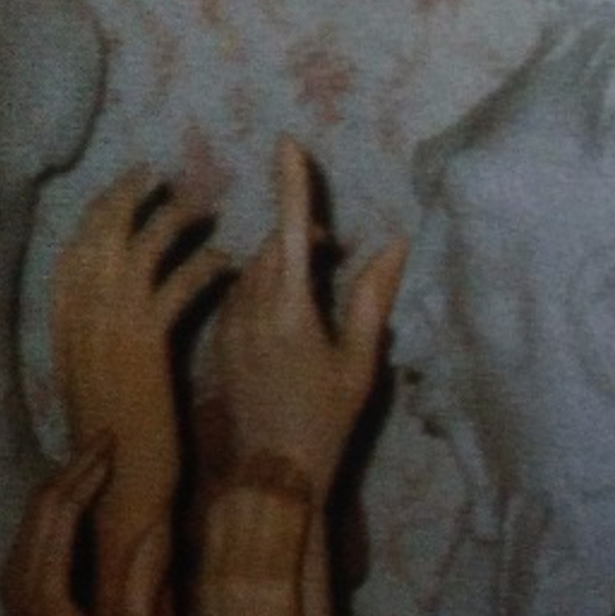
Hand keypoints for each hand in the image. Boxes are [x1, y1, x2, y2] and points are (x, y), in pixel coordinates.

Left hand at [1, 438, 169, 615]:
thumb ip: (143, 579)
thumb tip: (158, 525)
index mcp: (45, 593)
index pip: (59, 514)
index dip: (84, 474)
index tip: (111, 444)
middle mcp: (19, 586)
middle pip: (37, 509)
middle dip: (71, 469)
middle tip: (104, 439)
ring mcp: (13, 593)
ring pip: (28, 520)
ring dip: (59, 486)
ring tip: (93, 460)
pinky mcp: (18, 598)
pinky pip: (28, 537)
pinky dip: (51, 509)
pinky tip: (75, 500)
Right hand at [52, 168, 229, 517]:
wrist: (124, 488)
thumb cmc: (122, 438)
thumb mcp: (103, 376)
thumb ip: (107, 334)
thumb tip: (127, 300)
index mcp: (65, 328)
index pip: (73, 251)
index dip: (98, 214)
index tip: (125, 188)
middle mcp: (79, 324)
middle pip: (96, 238)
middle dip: (126, 200)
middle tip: (157, 174)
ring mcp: (108, 335)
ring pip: (135, 254)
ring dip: (170, 223)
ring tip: (201, 208)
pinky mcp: (144, 351)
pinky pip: (174, 289)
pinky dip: (200, 268)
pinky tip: (225, 260)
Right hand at [192, 466, 314, 615]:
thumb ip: (227, 595)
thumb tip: (232, 571)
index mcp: (205, 588)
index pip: (208, 527)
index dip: (224, 493)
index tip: (238, 467)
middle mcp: (219, 581)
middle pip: (229, 515)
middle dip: (248, 479)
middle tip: (265, 452)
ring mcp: (244, 587)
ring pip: (255, 519)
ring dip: (273, 485)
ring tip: (285, 460)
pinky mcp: (273, 597)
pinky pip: (283, 540)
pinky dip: (292, 508)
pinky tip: (302, 487)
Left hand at [211, 138, 407, 493]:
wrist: (272, 473)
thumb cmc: (326, 419)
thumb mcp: (360, 360)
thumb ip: (372, 298)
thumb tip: (394, 243)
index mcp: (291, 308)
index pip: (292, 230)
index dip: (291, 184)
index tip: (287, 142)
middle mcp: (251, 308)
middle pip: (275, 246)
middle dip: (304, 234)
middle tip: (338, 253)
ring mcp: (230, 325)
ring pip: (255, 269)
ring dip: (285, 262)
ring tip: (317, 287)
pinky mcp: (220, 341)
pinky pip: (241, 294)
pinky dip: (266, 286)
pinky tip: (289, 313)